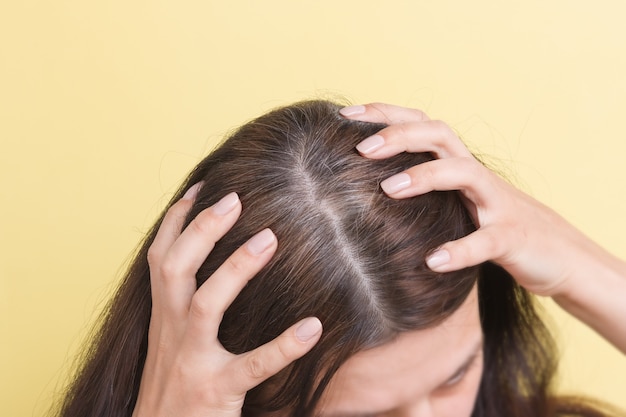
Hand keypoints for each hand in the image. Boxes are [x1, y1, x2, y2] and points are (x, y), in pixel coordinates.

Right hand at [132, 183, 321, 416]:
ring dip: (235, 270)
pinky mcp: (217, 390)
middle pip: (175, 268)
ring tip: (269, 238)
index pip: (161, 257)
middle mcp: (172, 331)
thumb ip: (184, 305)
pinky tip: (313, 326)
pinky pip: (253, 365)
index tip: (202, 187)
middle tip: (235, 198)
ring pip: (206, 306)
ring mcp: (193, 361)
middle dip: (201, 230)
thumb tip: (209, 268)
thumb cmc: (172, 384)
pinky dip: (283, 345)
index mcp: (164, 316)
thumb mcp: (169, 340)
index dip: (177, 220)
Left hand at [339, 103, 599, 296]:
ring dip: (425, 177)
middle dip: (400, 136)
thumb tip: (365, 185)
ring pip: (464, 174)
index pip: (420, 124)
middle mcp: (476, 175)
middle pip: (440, 135)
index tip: (345, 114)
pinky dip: (460, 249)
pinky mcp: (513, 238)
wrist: (558, 253)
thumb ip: (424, 186)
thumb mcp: (455, 200)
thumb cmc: (492, 223)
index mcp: (458, 163)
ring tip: (388, 189)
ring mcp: (497, 203)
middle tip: (360, 148)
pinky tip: (432, 261)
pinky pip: (487, 241)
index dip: (386, 114)